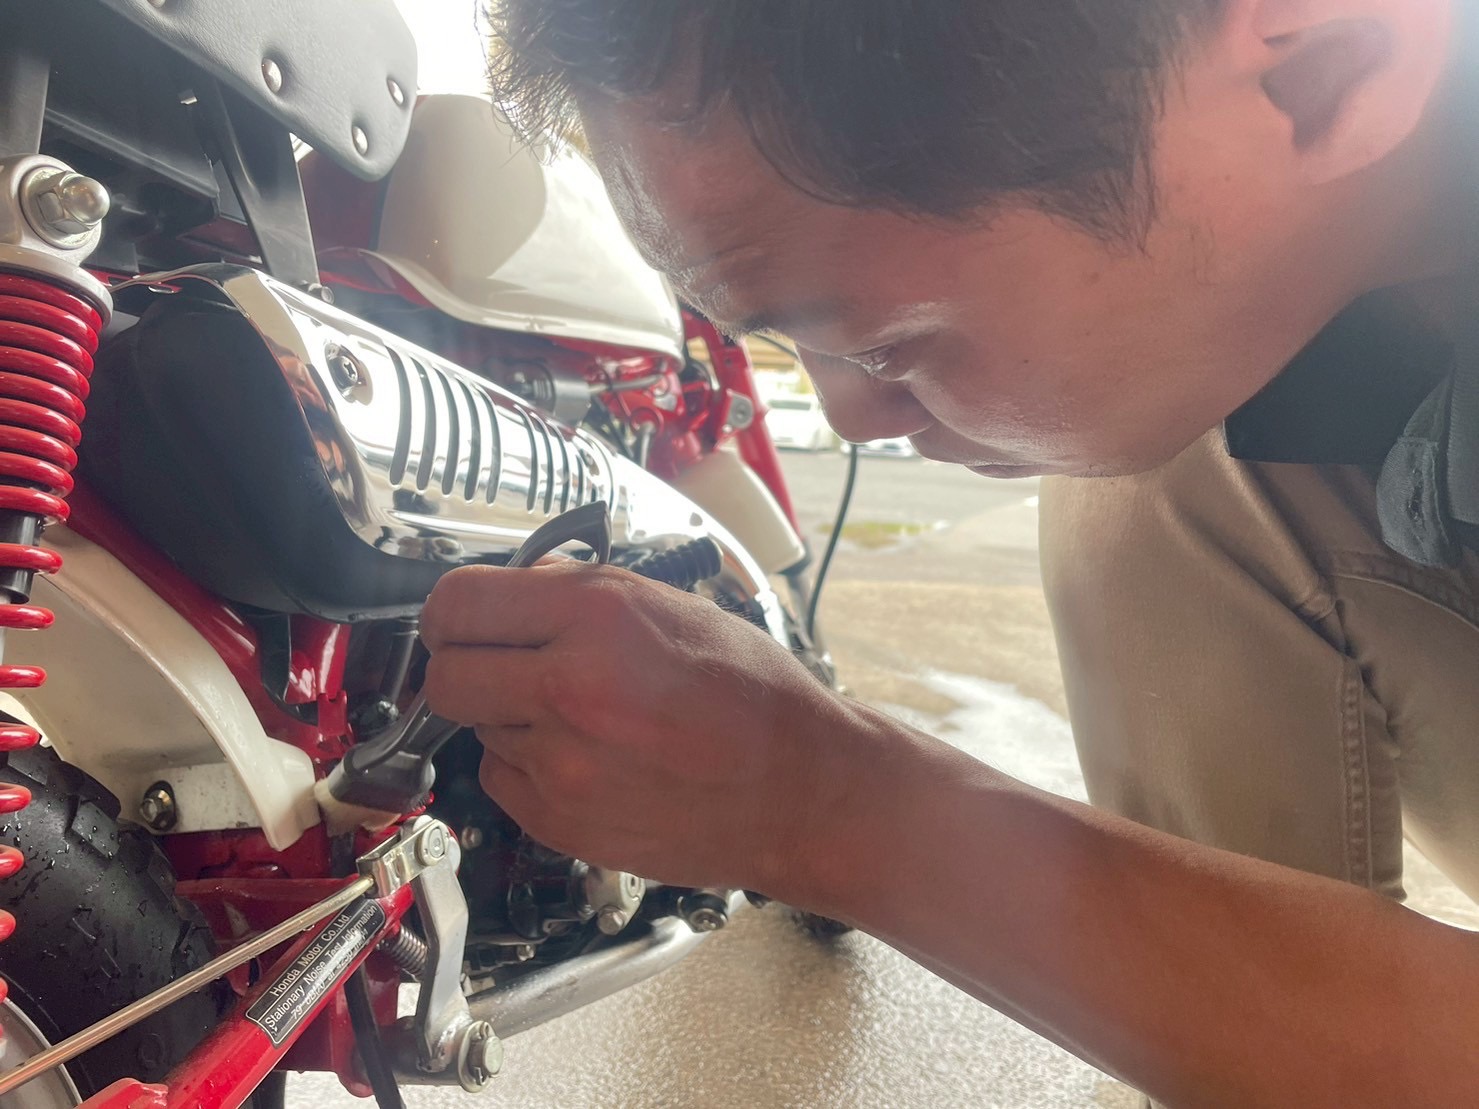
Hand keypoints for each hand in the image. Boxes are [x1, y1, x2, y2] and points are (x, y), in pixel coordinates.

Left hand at [420, 560, 865, 892]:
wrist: (801, 791)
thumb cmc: (755, 696)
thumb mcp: (676, 607)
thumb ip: (582, 593)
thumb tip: (516, 589)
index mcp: (596, 616)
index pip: (457, 603)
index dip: (453, 611)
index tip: (463, 618)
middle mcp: (567, 687)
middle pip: (444, 675)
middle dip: (464, 664)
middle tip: (502, 664)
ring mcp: (559, 763)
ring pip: (476, 728)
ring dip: (508, 716)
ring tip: (578, 716)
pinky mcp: (560, 821)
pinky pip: (503, 780)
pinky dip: (530, 765)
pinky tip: (586, 758)